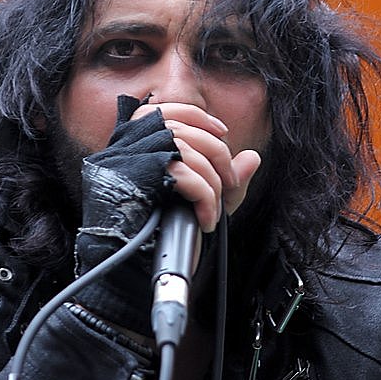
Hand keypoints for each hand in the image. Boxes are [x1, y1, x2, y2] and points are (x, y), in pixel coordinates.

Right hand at [132, 102, 260, 233]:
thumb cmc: (166, 235)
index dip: (197, 116)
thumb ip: (229, 179)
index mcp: (136, 149)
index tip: (222, 133)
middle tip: (230, 182)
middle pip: (182, 129)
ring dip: (212, 181)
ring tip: (214, 207)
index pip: (166, 111)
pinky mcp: (137, 182)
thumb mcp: (205, 203)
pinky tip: (206, 220)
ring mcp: (129, 164)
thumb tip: (253, 156)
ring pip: (185, 150)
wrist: (141, 268)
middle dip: (217, 153)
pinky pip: (183, 176)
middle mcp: (127, 150)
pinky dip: (205, 199)